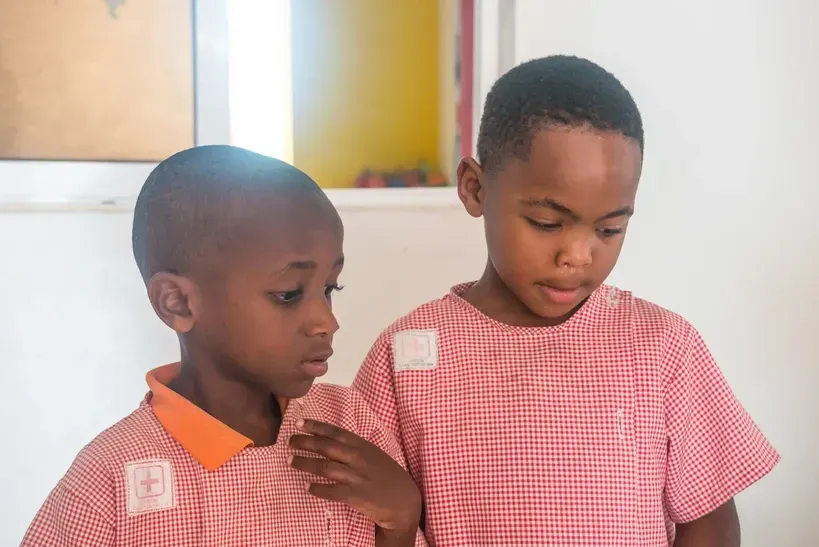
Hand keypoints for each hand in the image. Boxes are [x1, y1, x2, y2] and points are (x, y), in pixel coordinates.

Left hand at [288, 419, 421, 533]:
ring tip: (290, 461)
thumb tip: (330, 440)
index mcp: (362, 445)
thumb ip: (354, 447)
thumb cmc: (386, 475)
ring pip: (325, 467)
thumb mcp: (373, 454)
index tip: (299, 423)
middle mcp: (358, 458)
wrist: (403, 500)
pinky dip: (317, 488)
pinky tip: (306, 486)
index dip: (316, 426)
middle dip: (305, 442)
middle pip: (326, 447)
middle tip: (289, 441)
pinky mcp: (355, 495)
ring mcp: (356, 476)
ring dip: (305, 463)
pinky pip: (331, 490)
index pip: (335, 432)